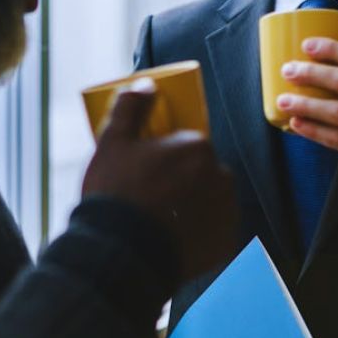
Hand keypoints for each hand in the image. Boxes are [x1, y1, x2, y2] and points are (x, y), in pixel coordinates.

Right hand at [82, 80, 237, 281]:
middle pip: (200, 172)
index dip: (165, 156)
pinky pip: (212, 232)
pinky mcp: (225, 244)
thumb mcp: (112, 142)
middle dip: (181, 180)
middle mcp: (221, 176)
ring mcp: (226, 212)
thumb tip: (147, 84)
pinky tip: (172, 239)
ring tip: (158, 222)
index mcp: (197, 147)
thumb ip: (131, 107)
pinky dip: (198, 234)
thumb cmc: (115, 194)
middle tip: (149, 198)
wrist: (122, 253)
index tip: (146, 170)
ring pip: (208, 201)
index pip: (186, 144)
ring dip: (192, 206)